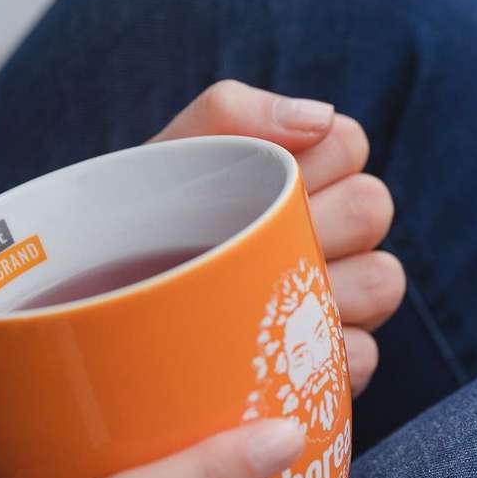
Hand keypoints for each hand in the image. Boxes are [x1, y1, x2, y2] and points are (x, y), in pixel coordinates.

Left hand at [149, 81, 405, 396]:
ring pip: (382, 280)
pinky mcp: (334, 364)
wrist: (94, 309)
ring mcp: (338, 298)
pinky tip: (275, 355)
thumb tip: (319, 118)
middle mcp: (329, 231)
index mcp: (299, 172)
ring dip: (328, 289)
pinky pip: (363, 354)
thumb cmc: (131, 229)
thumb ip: (230, 112)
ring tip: (262, 299)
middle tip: (253, 243)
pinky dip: (323, 357)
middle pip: (372, 207)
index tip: (262, 186)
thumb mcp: (164, 162)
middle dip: (318, 222)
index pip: (349, 143)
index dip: (313, 161)